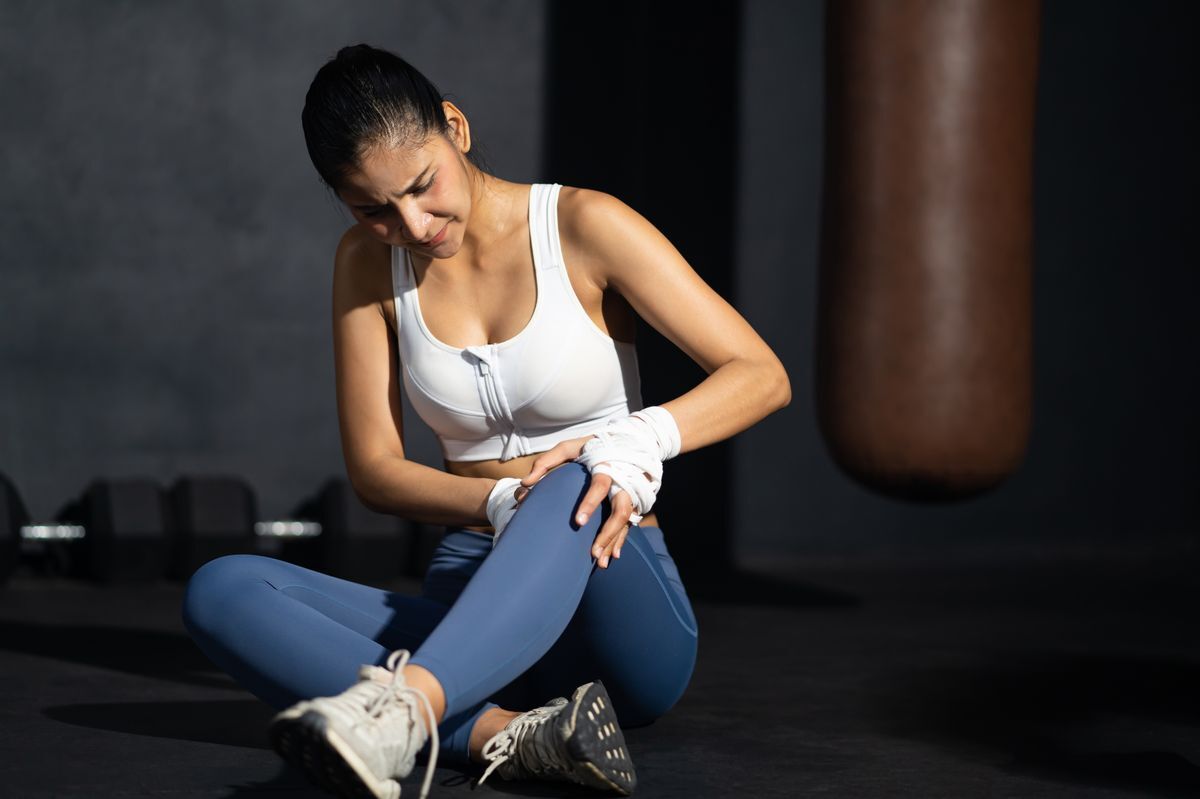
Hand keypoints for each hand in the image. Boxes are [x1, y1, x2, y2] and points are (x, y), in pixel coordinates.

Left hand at [516, 435, 645, 568]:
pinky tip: (613, 556)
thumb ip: (546, 462)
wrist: (629, 440)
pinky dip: (620, 540)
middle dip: (608, 533)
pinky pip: (629, 525)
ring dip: (613, 542)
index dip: (590, 503)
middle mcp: (623, 482)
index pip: (600, 486)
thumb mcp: (569, 447)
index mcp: (607, 466)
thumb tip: (525, 483)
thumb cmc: (592, 445)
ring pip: (626, 522)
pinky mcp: (634, 502)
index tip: (578, 522)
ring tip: (599, 563)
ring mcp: (631, 494)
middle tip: (591, 553)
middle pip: (621, 510)